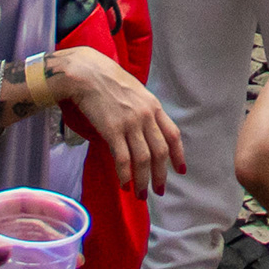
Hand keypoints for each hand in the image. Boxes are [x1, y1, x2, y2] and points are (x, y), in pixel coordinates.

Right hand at [51, 48, 186, 192]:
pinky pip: (123, 158)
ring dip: (142, 181)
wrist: (87, 74)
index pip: (173, 135)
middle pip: (160, 152)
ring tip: (140, 194)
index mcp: (154, 106)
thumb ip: (144, 111)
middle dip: (160, 175)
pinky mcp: (112, 130)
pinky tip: (124, 185)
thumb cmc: (109, 81)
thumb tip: (147, 132)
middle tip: (158, 191)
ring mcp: (130, 123)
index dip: (178, 155)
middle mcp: (146, 116)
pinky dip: (125, 175)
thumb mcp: (136, 92)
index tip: (181, 170)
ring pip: (143, 160)